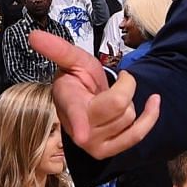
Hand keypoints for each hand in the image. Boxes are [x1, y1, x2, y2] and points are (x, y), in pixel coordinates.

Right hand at [28, 30, 159, 159]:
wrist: (84, 105)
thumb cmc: (78, 81)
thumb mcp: (71, 60)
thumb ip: (56, 49)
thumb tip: (33, 35)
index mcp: (68, 104)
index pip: (74, 112)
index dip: (79, 124)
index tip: (82, 135)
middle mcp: (79, 129)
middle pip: (120, 104)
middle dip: (125, 85)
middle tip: (114, 83)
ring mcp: (94, 144)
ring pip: (129, 116)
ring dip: (128, 102)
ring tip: (113, 99)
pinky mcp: (110, 151)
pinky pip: (138, 134)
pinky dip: (150, 116)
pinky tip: (154, 101)